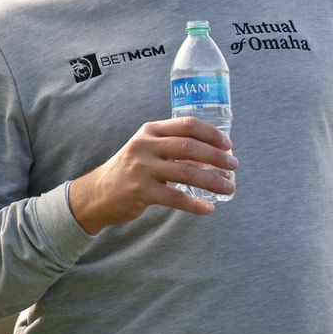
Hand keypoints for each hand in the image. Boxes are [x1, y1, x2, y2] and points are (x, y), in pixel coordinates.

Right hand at [68, 117, 237, 233]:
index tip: (228, 145)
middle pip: (189, 147)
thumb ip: (175, 147)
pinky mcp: (141, 191)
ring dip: (213, 181)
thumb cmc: (132, 169)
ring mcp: (142, 168)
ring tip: (229, 188)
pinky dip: (195, 204)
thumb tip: (215, 154)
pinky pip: (175, 198)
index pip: (187, 124)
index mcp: (150, 131)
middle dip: (217, 156)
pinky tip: (209, 208)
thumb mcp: (148, 149)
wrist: (98, 193)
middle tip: (234, 166)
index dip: (212, 134)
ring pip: (186, 172)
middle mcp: (145, 145)